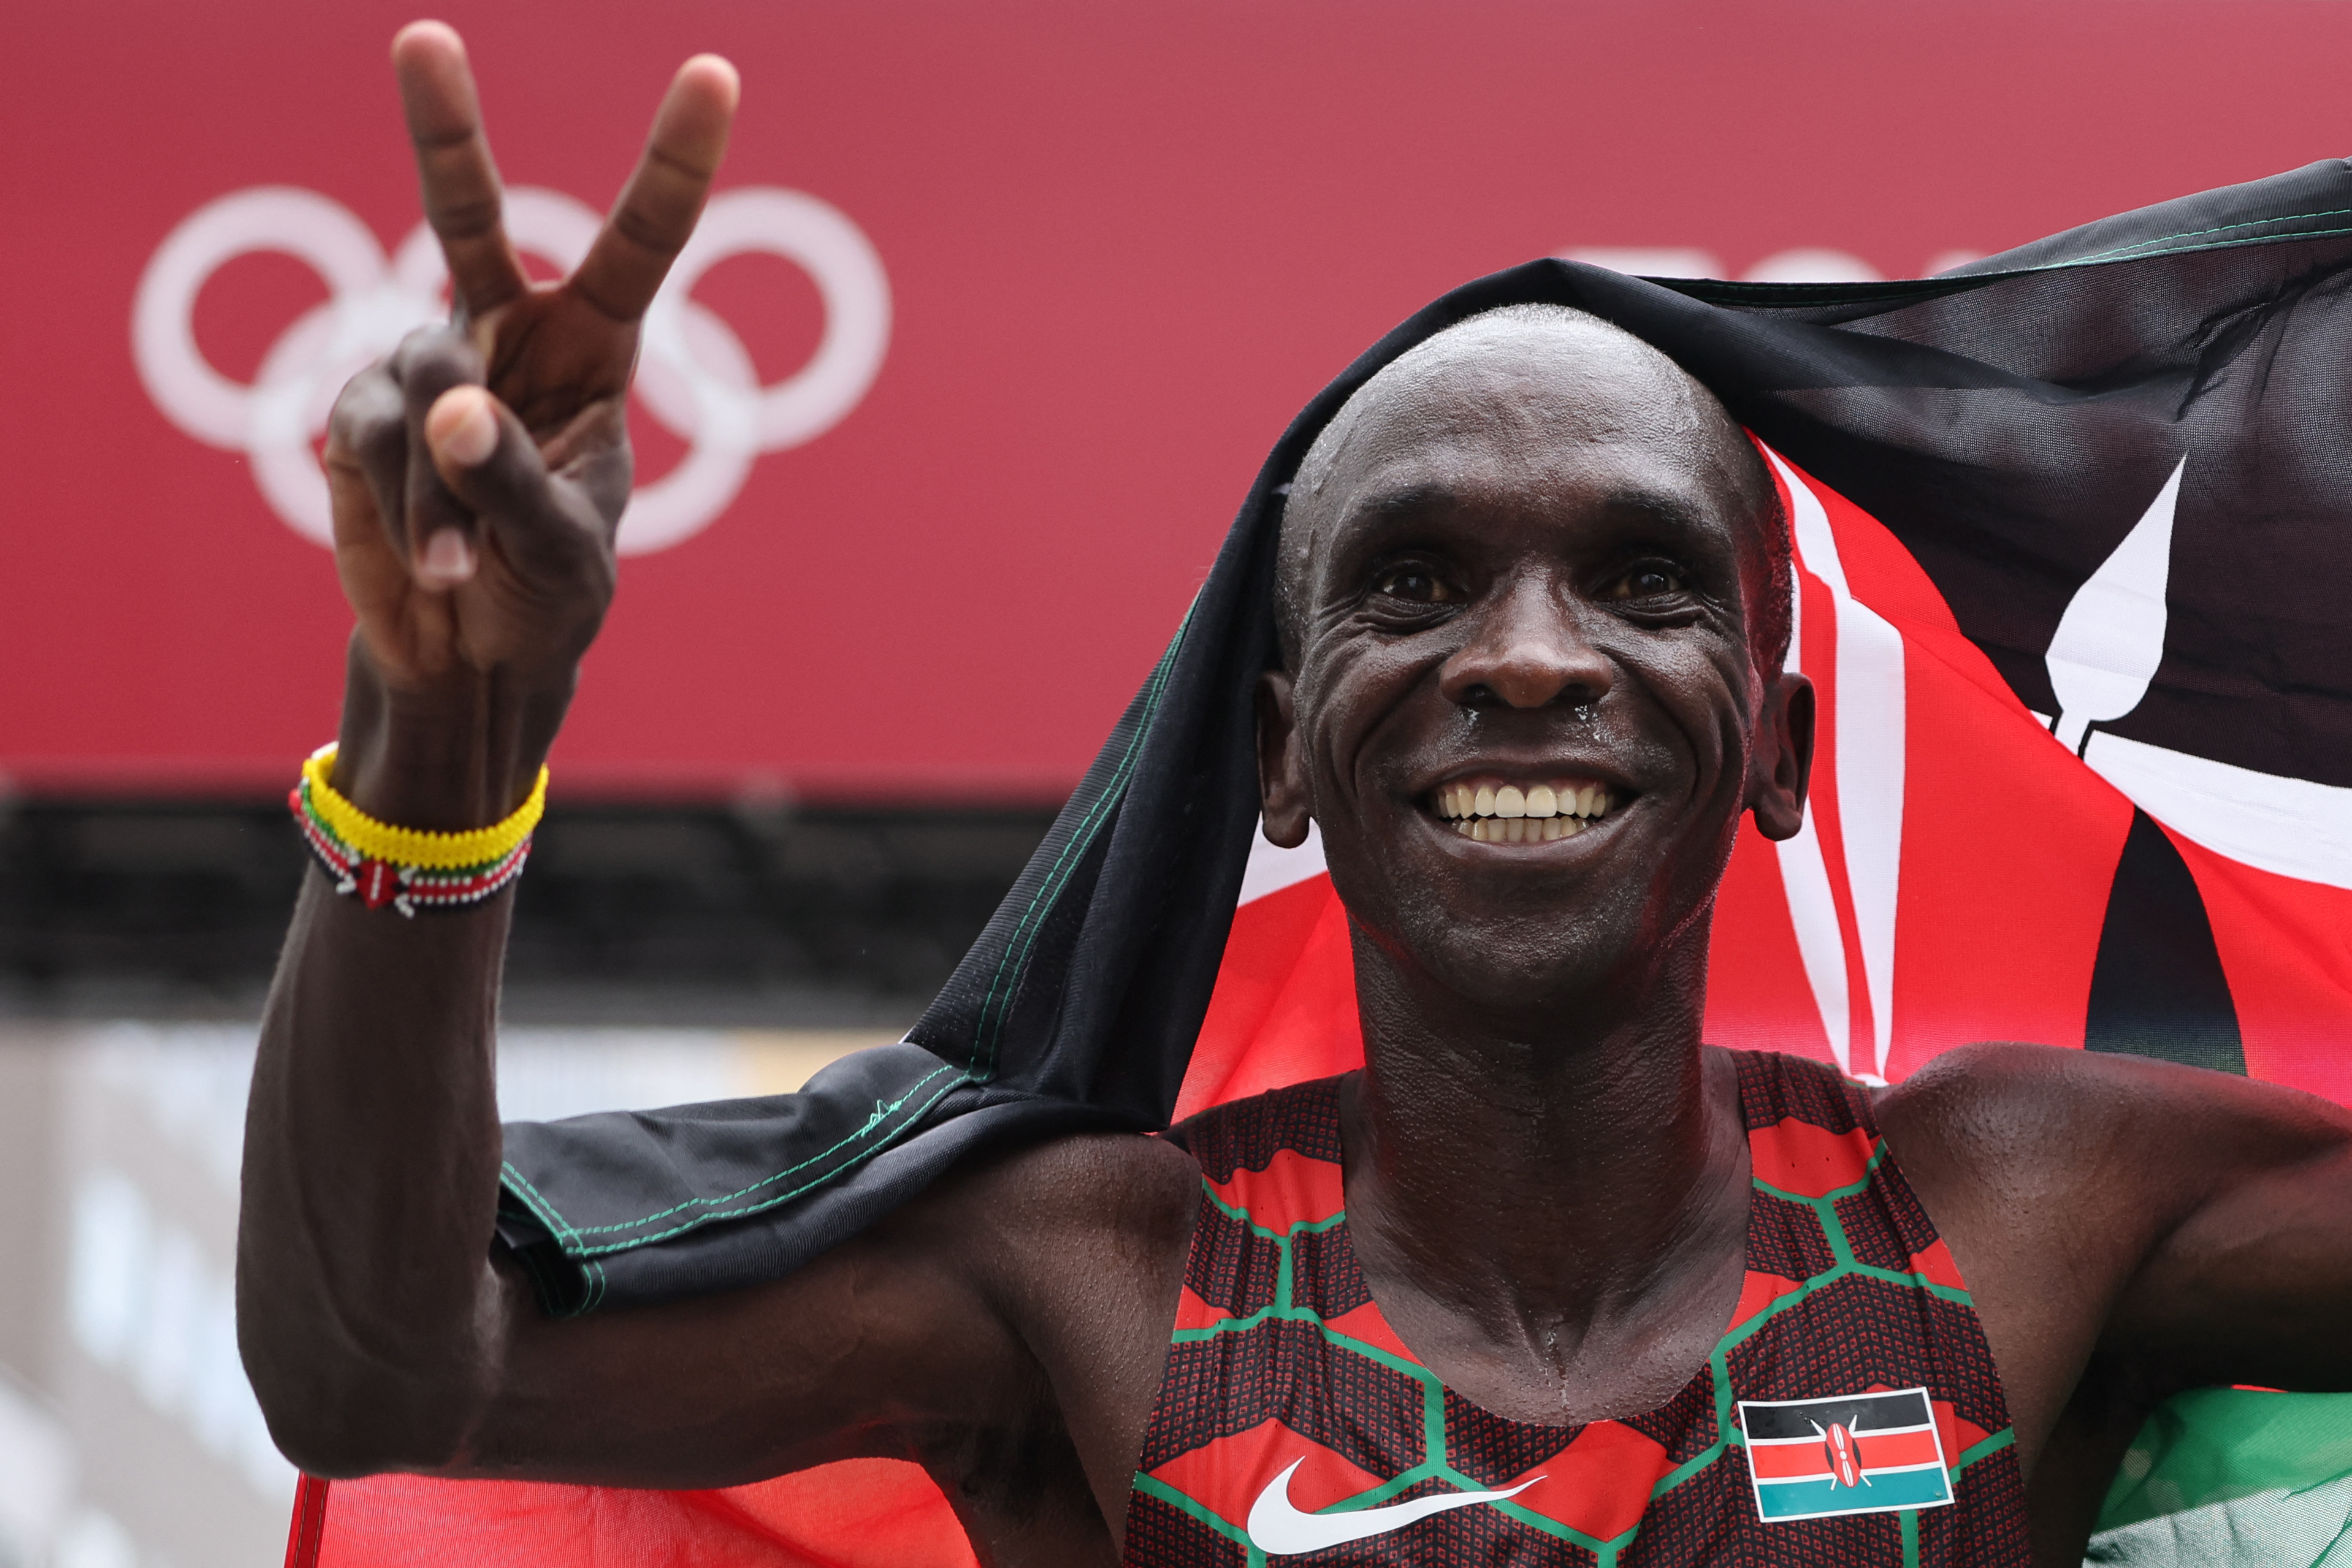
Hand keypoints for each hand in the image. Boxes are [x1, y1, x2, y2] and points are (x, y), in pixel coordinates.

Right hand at [322, 22, 737, 823]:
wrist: (472, 660)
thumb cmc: (547, 597)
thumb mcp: (560, 549)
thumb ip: (510, 480)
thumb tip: (451, 411)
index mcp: (593, 353)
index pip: (641, 246)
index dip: (674, 163)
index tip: (714, 74)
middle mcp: (503, 339)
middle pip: (469, 220)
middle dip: (443, 130)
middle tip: (425, 35)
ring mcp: (422, 368)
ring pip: (419, 390)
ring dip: (436, 492)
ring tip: (458, 567)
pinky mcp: (358, 416)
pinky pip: (369, 444)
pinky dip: (398, 513)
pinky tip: (425, 566)